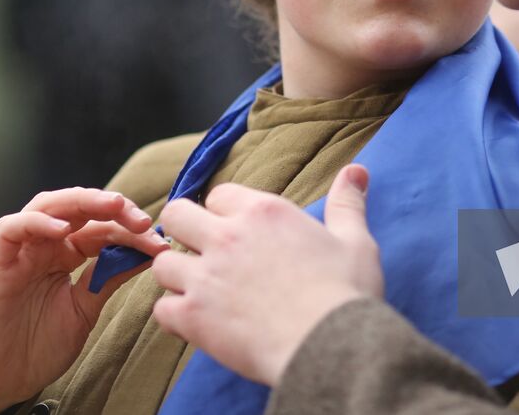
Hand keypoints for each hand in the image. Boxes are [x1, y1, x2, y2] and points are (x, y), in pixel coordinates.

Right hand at [0, 188, 168, 414]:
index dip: (132, 230)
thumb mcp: (85, 308)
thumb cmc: (39, 346)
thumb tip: (149, 252)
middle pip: (80, 207)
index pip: (103, 227)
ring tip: (114, 207)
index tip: (160, 244)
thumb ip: (109, 277)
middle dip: (114, 206)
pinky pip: (11, 228)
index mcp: (68, 254)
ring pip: (48, 205)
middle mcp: (45, 245)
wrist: (0, 381)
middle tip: (143, 220)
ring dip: (83, 201)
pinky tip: (63, 230)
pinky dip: (36, 222)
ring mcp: (20, 250)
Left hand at [151, 164, 383, 384]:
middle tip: (205, 252)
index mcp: (263, 213)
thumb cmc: (345, 294)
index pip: (218, 195)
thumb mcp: (355, 241)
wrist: (330, 347)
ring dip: (178, 275)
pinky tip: (198, 322)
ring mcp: (206, 277)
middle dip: (185, 230)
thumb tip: (356, 170)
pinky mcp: (194, 316)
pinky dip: (176, 316)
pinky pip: (162, 309)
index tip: (236, 231)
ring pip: (163, 264)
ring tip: (201, 290)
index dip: (224, 212)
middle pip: (176, 215)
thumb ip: (347, 203)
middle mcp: (227, 237)